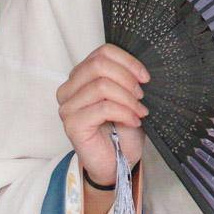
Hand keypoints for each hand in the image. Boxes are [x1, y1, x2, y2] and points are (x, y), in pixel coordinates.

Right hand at [56, 43, 148, 188]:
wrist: (118, 161)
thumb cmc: (122, 128)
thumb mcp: (127, 97)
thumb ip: (126, 78)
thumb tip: (140, 68)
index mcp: (81, 76)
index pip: (102, 52)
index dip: (127, 61)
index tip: (145, 77)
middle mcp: (69, 89)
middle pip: (99, 65)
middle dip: (127, 78)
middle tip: (141, 94)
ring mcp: (68, 107)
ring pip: (101, 85)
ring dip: (128, 98)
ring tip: (139, 111)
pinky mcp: (72, 124)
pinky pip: (103, 108)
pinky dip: (124, 112)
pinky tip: (133, 121)